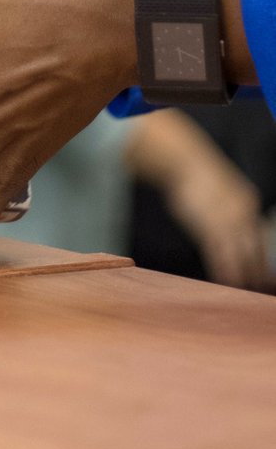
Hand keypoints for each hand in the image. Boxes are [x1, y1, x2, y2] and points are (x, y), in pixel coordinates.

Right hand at [160, 146, 269, 290]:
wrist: (183, 159)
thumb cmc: (194, 174)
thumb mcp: (217, 189)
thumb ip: (224, 205)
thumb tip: (222, 220)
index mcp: (246, 202)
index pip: (260, 234)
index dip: (263, 254)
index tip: (266, 272)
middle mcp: (241, 213)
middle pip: (255, 247)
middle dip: (259, 269)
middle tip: (263, 286)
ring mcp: (225, 220)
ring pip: (239, 253)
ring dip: (243, 273)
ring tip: (247, 289)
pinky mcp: (207, 225)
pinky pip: (218, 252)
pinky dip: (222, 268)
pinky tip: (225, 280)